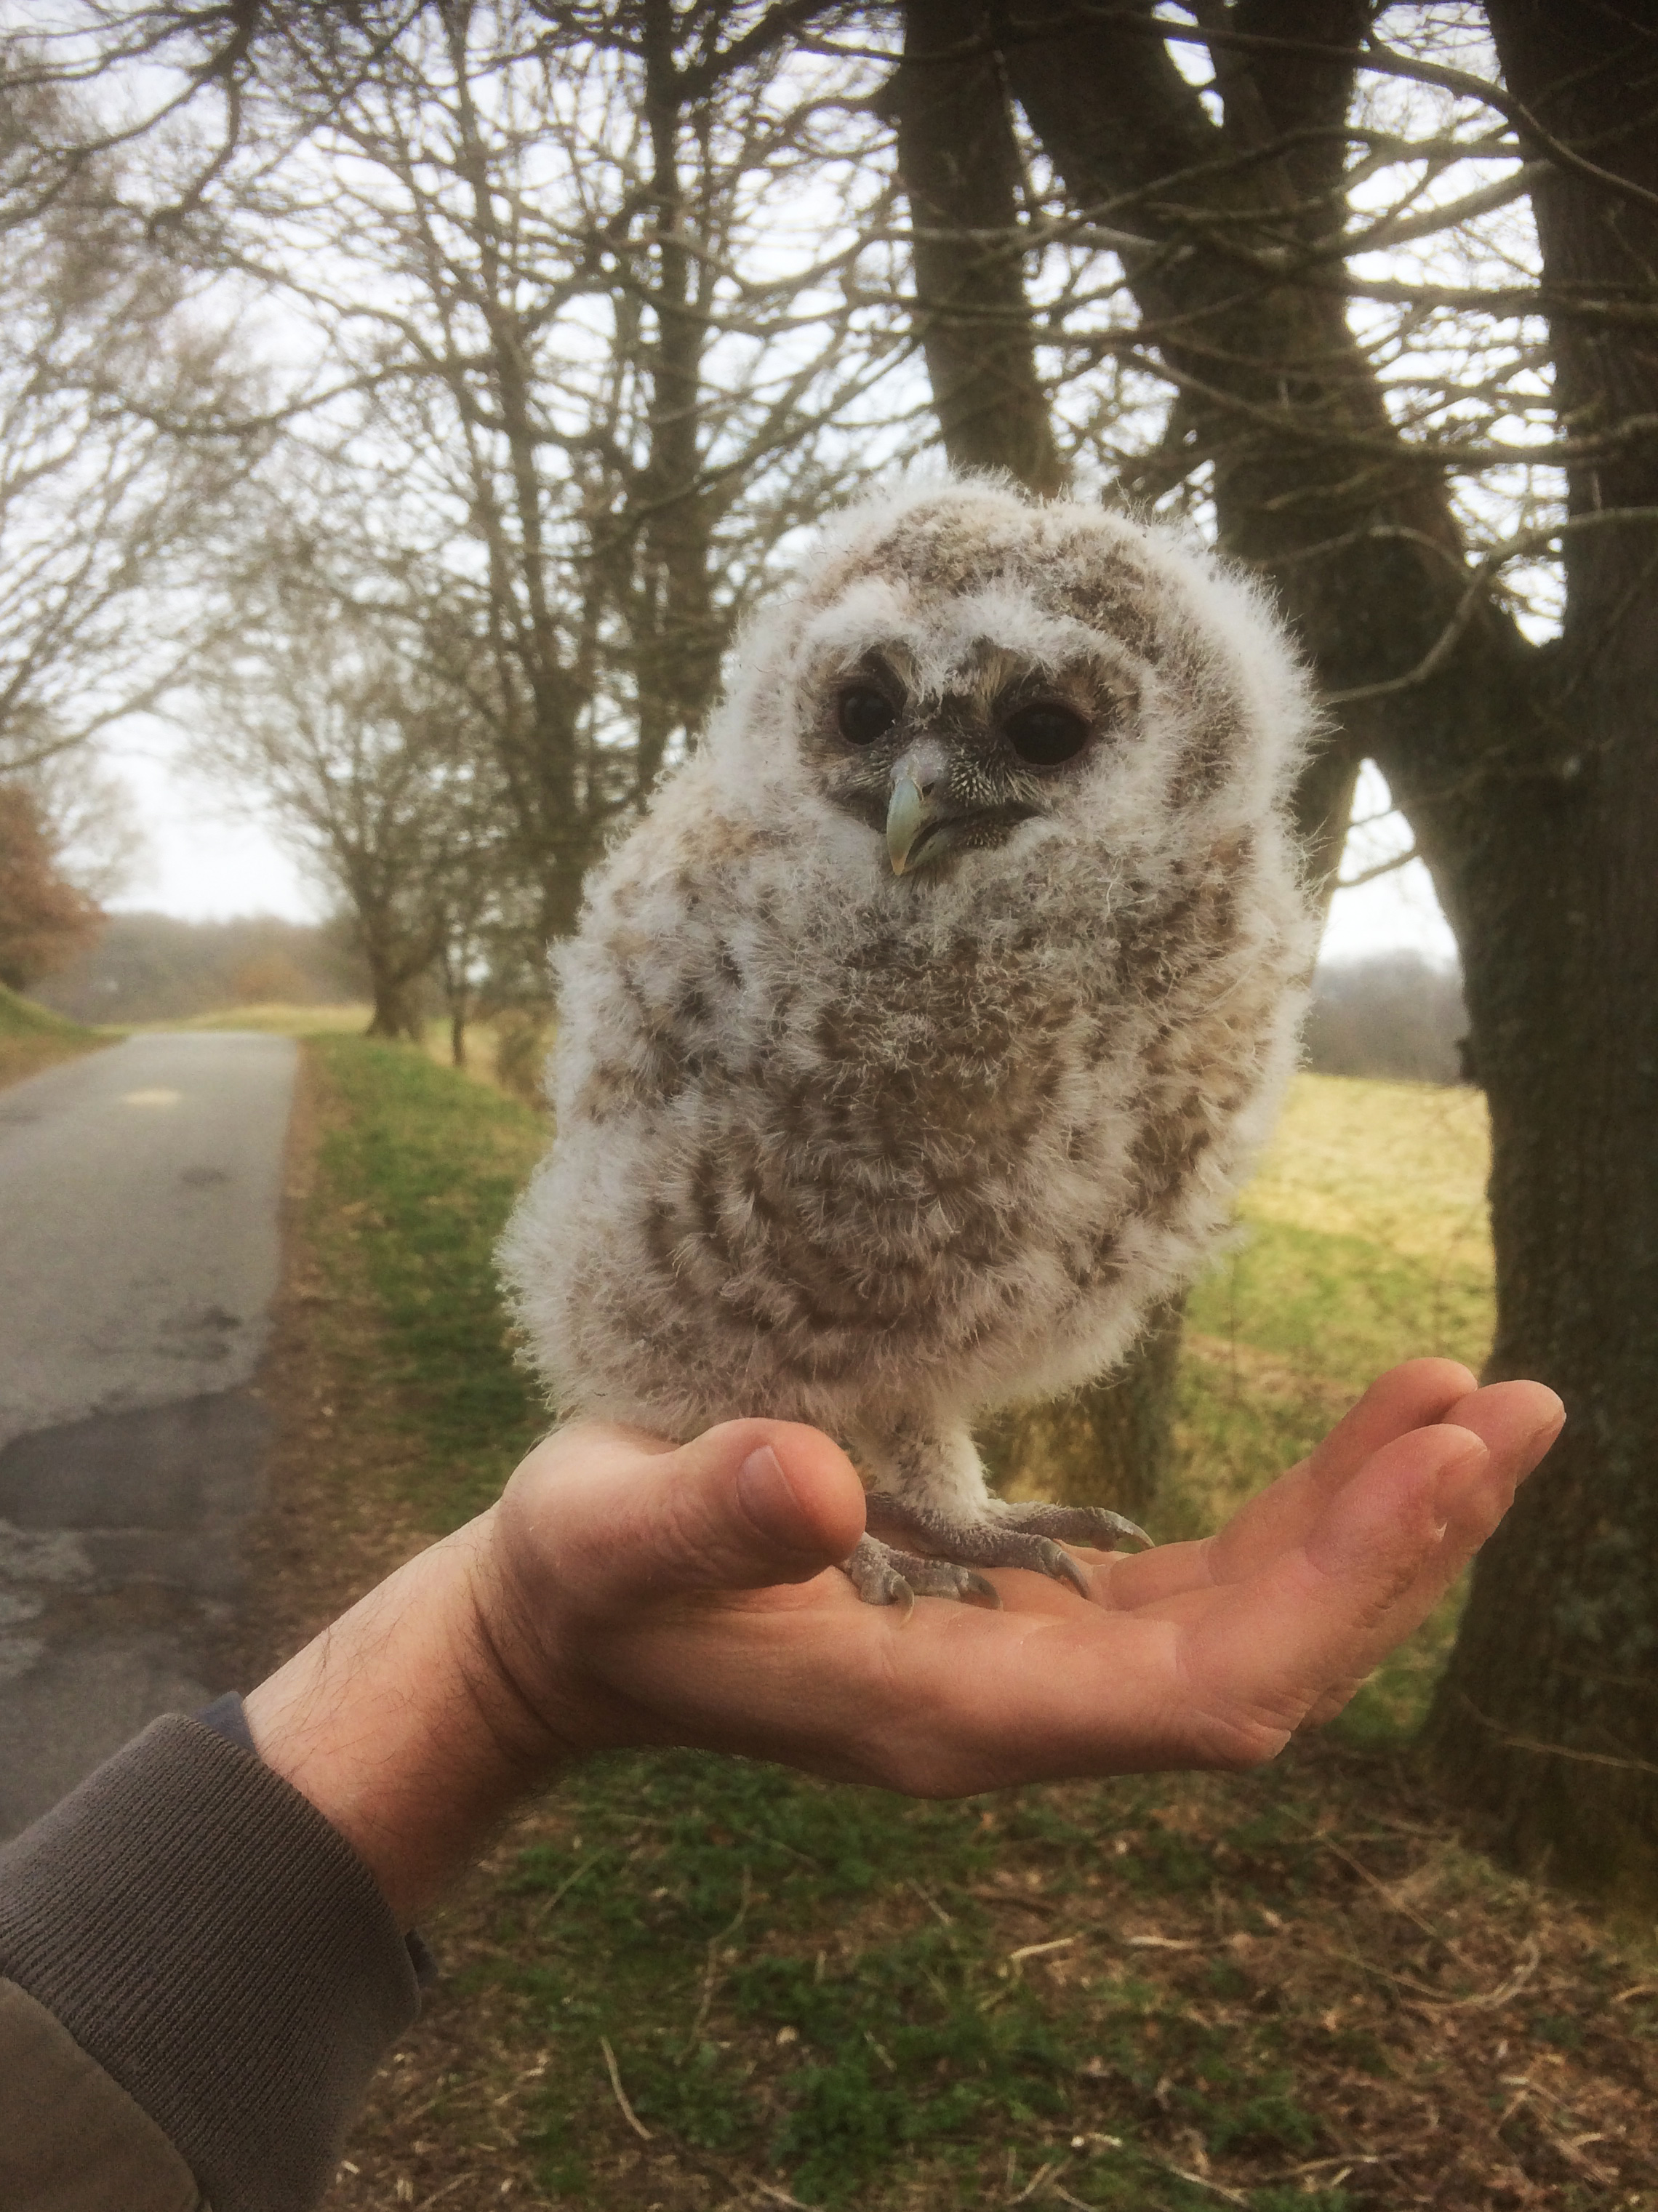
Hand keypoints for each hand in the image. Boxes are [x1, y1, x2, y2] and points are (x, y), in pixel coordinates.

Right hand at [247, 1358, 1561, 1924]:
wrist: (557, 1634)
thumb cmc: (578, 1578)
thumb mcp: (608, 1528)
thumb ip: (705, 1509)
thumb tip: (817, 1484)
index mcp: (947, 1718)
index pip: (1200, 1685)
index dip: (1333, 1586)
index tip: (1441, 1464)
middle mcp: (1019, 1719)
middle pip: (1265, 1662)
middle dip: (1397, 1549)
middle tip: (1516, 1411)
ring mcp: (1030, 1680)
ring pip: (1249, 1628)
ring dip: (1368, 1531)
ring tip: (1472, 1410)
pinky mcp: (1024, 1625)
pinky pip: (1197, 1593)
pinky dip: (1291, 1525)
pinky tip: (1354, 1456)